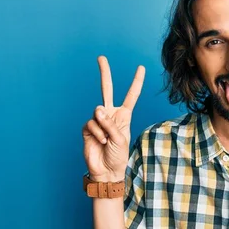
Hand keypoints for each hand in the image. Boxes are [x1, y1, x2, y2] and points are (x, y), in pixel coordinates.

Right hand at [82, 56, 144, 180]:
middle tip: (101, 57)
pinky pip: (91, 123)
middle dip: (104, 74)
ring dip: (104, 127)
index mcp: (124, 116)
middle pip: (106, 90)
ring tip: (107, 140)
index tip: (140, 67)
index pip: (131, 96)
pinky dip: (97, 133)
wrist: (106, 171)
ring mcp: (98, 120)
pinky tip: (100, 142)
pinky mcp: (87, 128)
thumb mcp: (120, 139)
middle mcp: (111, 115)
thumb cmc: (118, 156)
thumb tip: (97, 108)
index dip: (136, 82)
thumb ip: (110, 123)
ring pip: (98, 112)